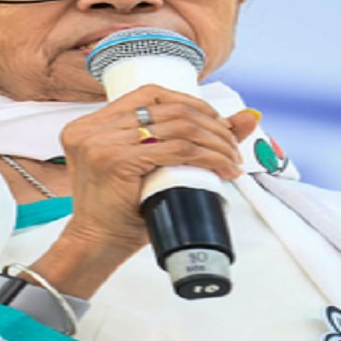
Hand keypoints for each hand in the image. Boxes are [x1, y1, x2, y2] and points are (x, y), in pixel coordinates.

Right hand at [31, 86, 258, 297]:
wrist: (96, 245)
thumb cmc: (120, 213)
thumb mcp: (150, 169)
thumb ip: (186, 140)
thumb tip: (247, 116)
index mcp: (94, 123)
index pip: (150, 94)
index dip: (191, 103)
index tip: (216, 123)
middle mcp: (93, 127)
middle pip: (169, 109)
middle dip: (211, 125)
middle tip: (231, 146)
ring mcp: (100, 142)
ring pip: (178, 128)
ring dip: (214, 142)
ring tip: (230, 159)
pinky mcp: (114, 160)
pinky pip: (174, 150)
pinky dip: (206, 157)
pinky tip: (220, 167)